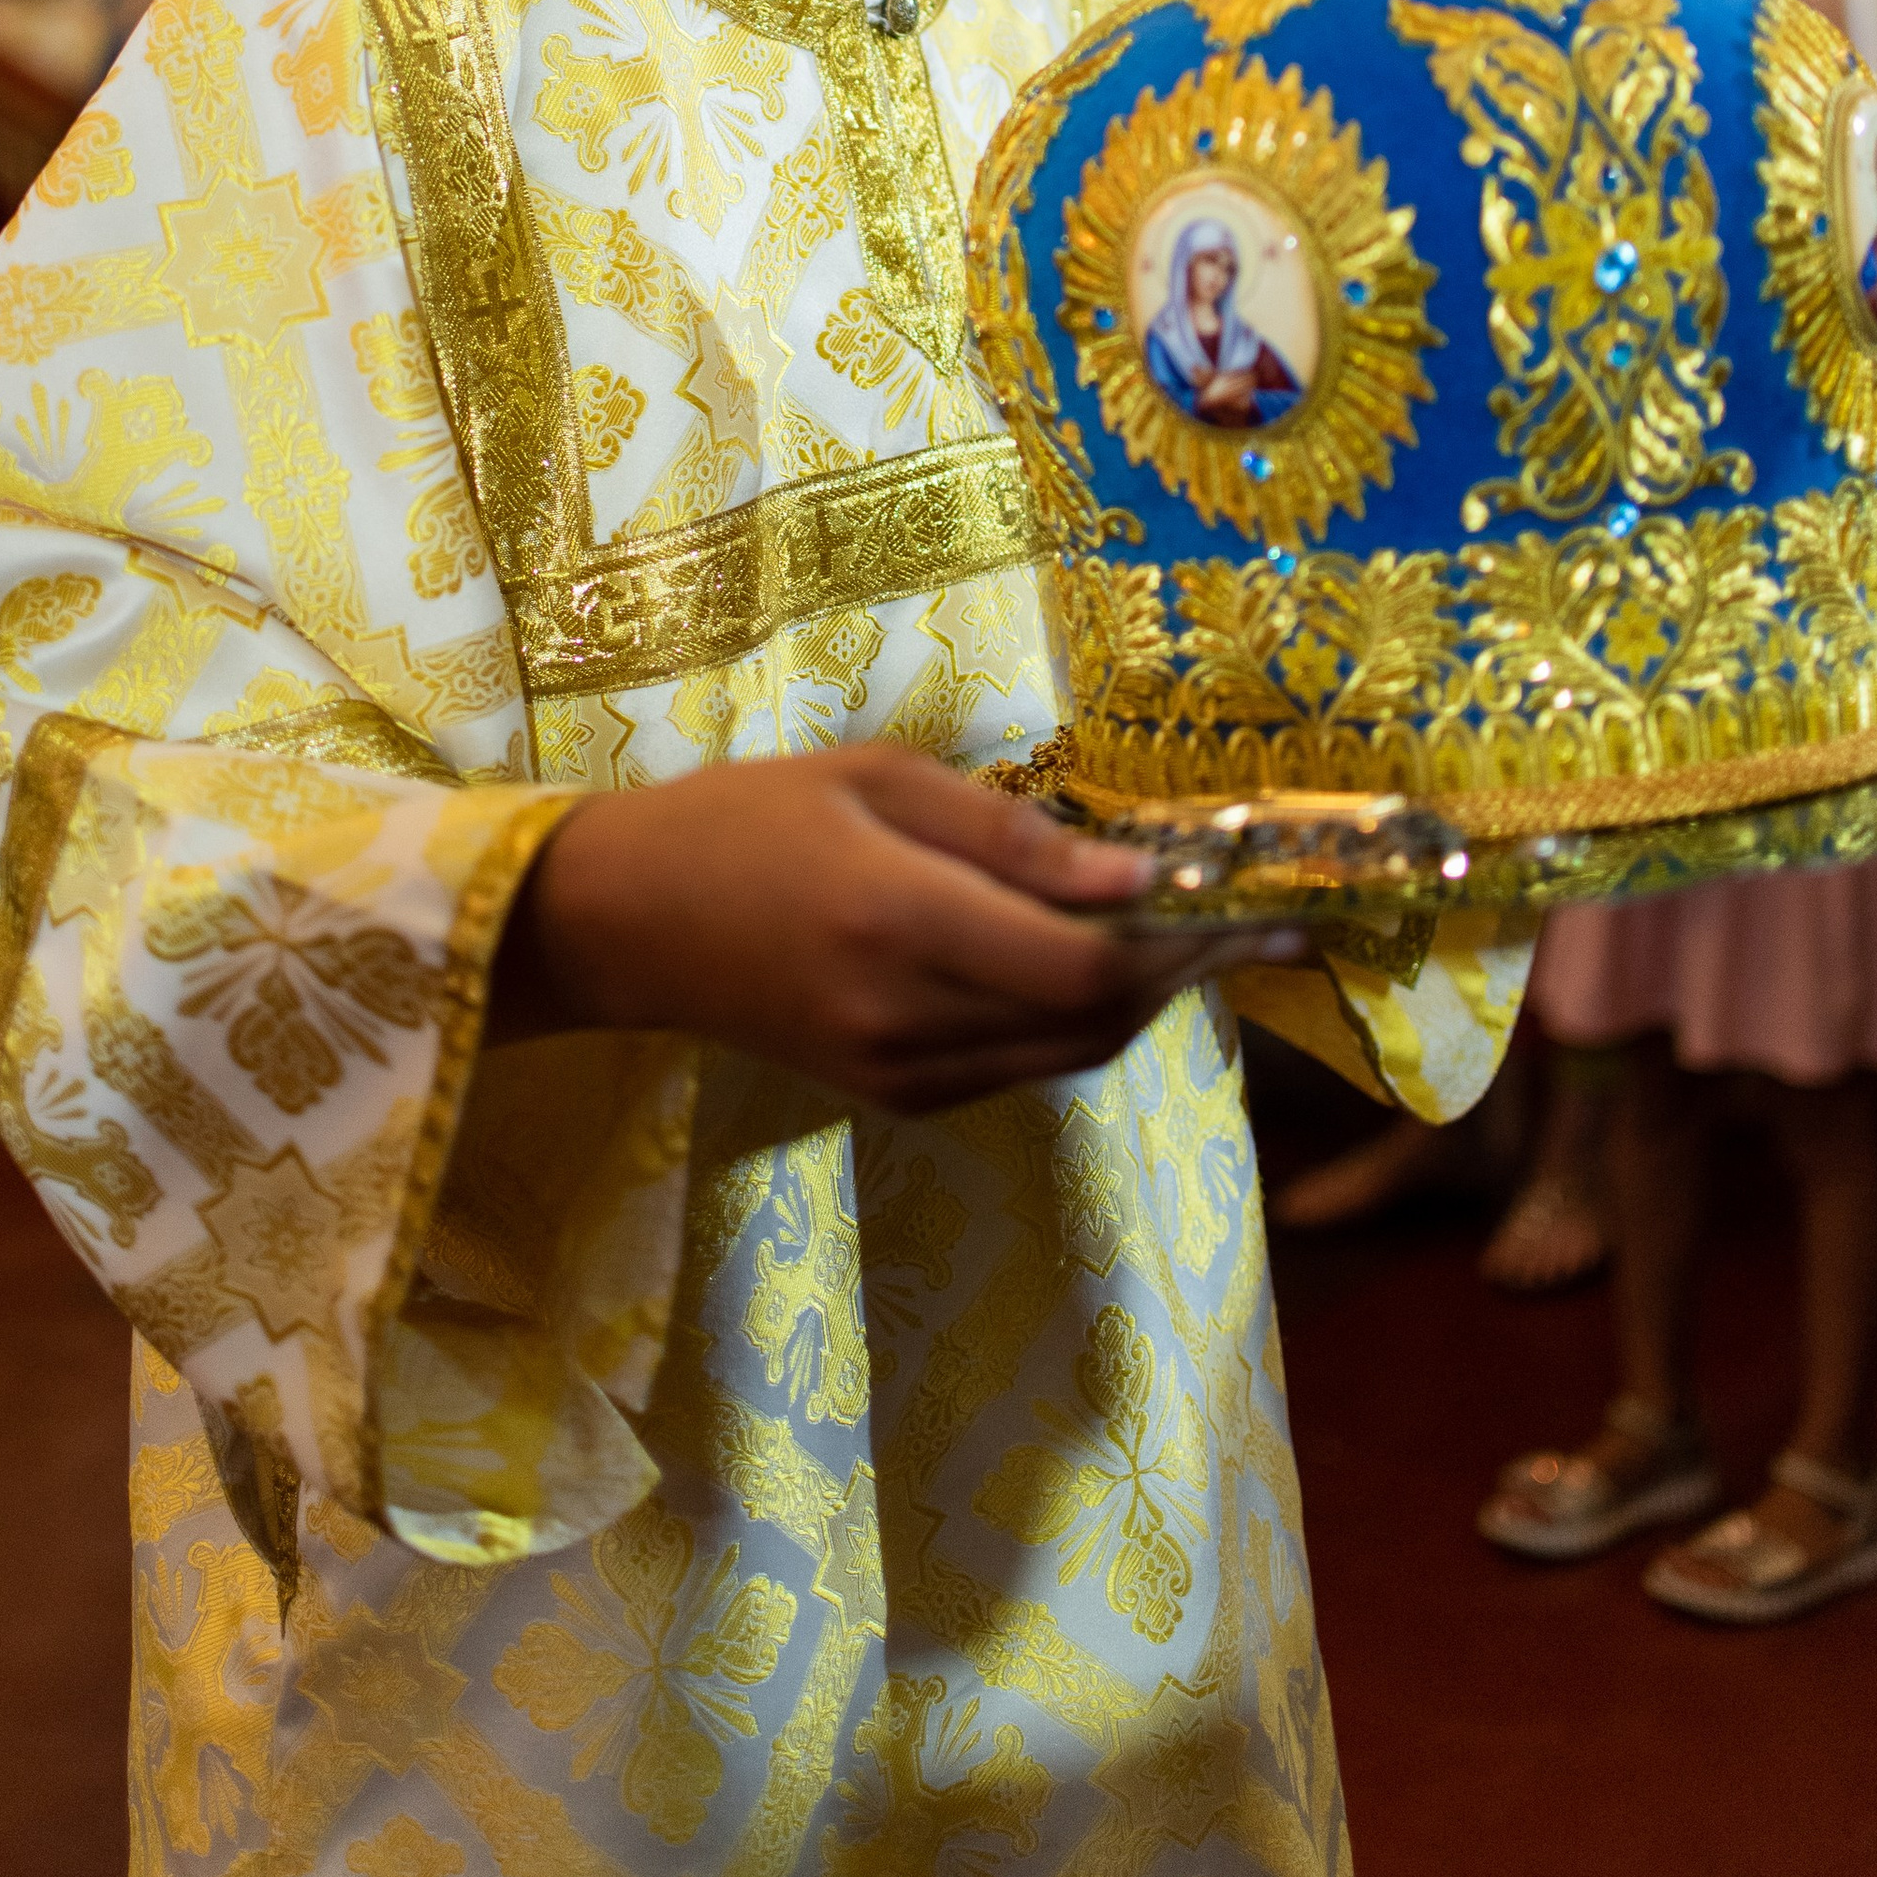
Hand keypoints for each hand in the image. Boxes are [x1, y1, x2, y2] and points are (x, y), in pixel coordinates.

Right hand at [490, 744, 1306, 1116]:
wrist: (626, 924)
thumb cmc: (745, 819)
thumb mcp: (875, 778)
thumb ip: (1009, 834)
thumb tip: (1134, 875)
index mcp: (903, 922)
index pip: (1087, 967)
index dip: (1184, 941)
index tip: (1251, 901)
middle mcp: (911, 1018)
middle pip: (1097, 1023)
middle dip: (1181, 971)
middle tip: (1233, 913)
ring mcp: (903, 1074)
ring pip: (1069, 1054)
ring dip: (1133, 999)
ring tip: (1168, 928)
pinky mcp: (894, 1098)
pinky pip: (1021, 1066)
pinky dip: (1070, 1019)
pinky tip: (1074, 960)